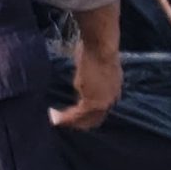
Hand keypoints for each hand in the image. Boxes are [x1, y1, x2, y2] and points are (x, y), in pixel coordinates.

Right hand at [51, 3, 122, 129]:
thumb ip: (93, 78)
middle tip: (64, 121)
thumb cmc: (97, 48)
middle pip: (95, 119)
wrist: (101, 46)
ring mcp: (103, 103)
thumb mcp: (97, 66)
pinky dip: (65, 118)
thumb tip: (83, 83)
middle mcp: (111, 100)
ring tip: (56, 120)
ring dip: (69, 122)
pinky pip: (76, 116)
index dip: (88, 114)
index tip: (75, 113)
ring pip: (85, 120)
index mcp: (115, 90)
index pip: (102, 109)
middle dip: (79, 123)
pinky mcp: (92, 103)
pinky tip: (55, 118)